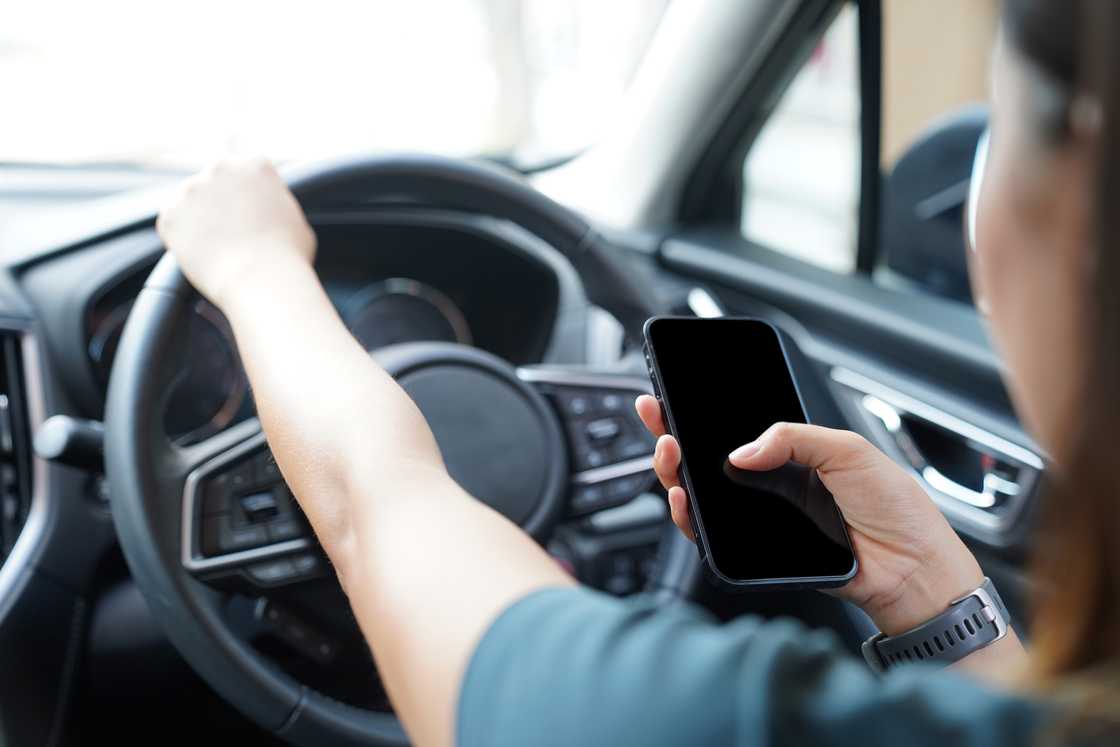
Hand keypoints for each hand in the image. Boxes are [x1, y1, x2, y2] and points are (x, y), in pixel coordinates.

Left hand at [156, 157, 315, 309]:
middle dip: (219, 201)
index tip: (249, 215)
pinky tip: (203, 254)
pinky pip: (172, 224)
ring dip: (198, 219)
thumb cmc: (288, 257)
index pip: (246, 171)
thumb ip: (277, 206)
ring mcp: (190, 189)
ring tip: (219, 248)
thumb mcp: (297, 220)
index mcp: (255, 164)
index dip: (247, 195)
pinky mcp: (169, 214)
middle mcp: (220, 168)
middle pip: (214, 181)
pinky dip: (182, 239)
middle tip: (231, 231)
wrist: (262, 282)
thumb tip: (271, 212)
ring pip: (190, 202)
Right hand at [635, 395, 983, 635]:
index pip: (733, 428)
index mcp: (792, 453)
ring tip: (671, 455)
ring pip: (700, 495)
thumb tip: (742, 450)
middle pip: (705, 458)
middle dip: (673, 436)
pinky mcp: (755, 551)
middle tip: (660, 421)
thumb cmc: (896, 509)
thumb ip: (792, 438)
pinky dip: (689, 518)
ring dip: (674, 473)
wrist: (912, 568)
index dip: (699, 414)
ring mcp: (760, 517)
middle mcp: (770, 483)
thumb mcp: (848, 450)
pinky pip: (710, 535)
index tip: (671, 397)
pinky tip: (685, 498)